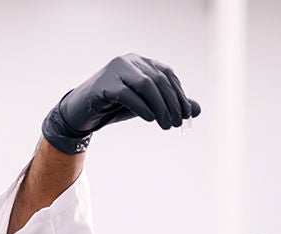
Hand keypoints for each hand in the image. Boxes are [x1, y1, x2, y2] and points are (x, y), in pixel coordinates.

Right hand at [42, 54, 200, 154]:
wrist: (83, 112)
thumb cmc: (116, 106)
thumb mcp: (147, 105)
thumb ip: (170, 105)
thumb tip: (197, 109)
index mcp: (140, 62)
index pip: (167, 74)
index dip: (179, 94)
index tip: (186, 114)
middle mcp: (129, 61)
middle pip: (158, 80)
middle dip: (171, 103)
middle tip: (176, 124)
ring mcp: (115, 70)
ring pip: (145, 84)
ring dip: (160, 106)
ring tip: (166, 125)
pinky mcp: (104, 84)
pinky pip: (127, 94)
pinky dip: (142, 107)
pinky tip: (150, 119)